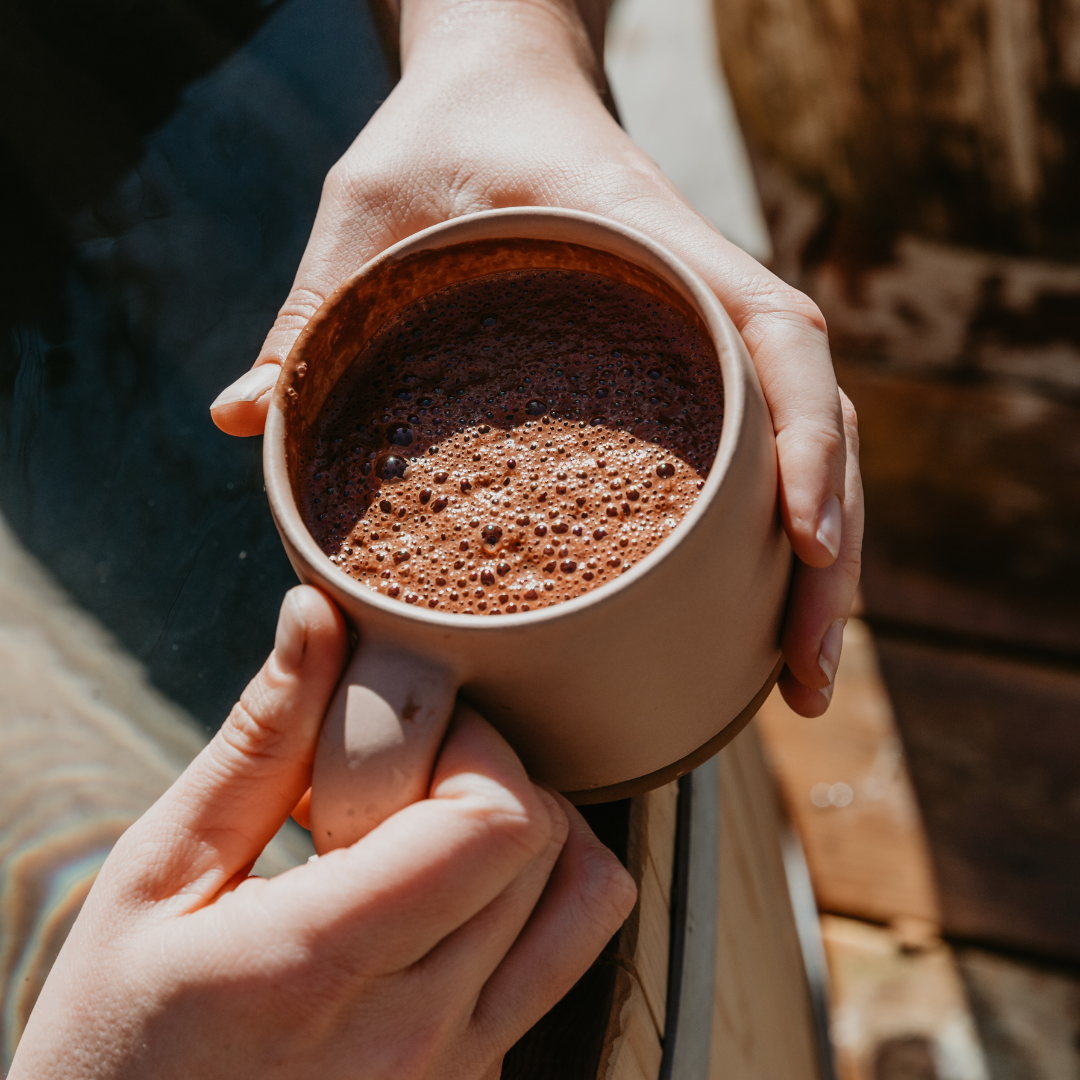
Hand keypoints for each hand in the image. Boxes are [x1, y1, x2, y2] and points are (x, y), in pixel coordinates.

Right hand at [10, 587, 635, 1079]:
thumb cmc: (113, 1036)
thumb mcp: (156, 880)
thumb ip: (257, 742)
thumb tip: (316, 615)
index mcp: (323, 965)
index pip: (499, 821)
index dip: (477, 747)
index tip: (411, 735)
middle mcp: (417, 1032)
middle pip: (548, 845)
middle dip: (496, 773)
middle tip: (407, 776)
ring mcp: (456, 1070)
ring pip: (584, 904)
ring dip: (530, 834)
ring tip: (435, 828)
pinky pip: (555, 964)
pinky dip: (524, 899)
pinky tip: (431, 896)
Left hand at [209, 0, 861, 715]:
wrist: (500, 82)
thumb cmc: (442, 135)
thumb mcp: (369, 209)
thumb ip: (314, 308)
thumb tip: (239, 417)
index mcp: (650, 244)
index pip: (776, 333)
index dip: (800, 439)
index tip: (803, 542)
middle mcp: (702, 291)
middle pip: (815, 419)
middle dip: (832, 552)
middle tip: (804, 678)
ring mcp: (704, 330)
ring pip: (805, 443)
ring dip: (823, 561)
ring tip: (800, 678)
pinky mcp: (686, 364)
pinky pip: (758, 444)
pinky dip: (776, 526)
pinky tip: (759, 606)